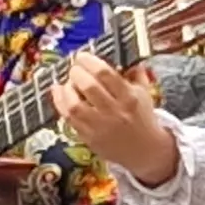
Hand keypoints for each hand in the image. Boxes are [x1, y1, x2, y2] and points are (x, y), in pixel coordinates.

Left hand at [48, 53, 178, 186]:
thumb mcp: (145, 94)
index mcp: (130, 97)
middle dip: (76, 73)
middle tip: (74, 68)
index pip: (106, 74)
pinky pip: (68, 118)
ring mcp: (100, 126)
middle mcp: (114, 112)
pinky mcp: (88, 137)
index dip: (89, 61)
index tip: (81, 56)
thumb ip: (136, 74)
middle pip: (88, 87)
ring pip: (74, 104)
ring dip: (66, 89)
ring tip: (68, 83)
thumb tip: (125, 53)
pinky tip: (59, 93)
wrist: (144, 151)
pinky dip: (60, 103)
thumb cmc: (142, 118)